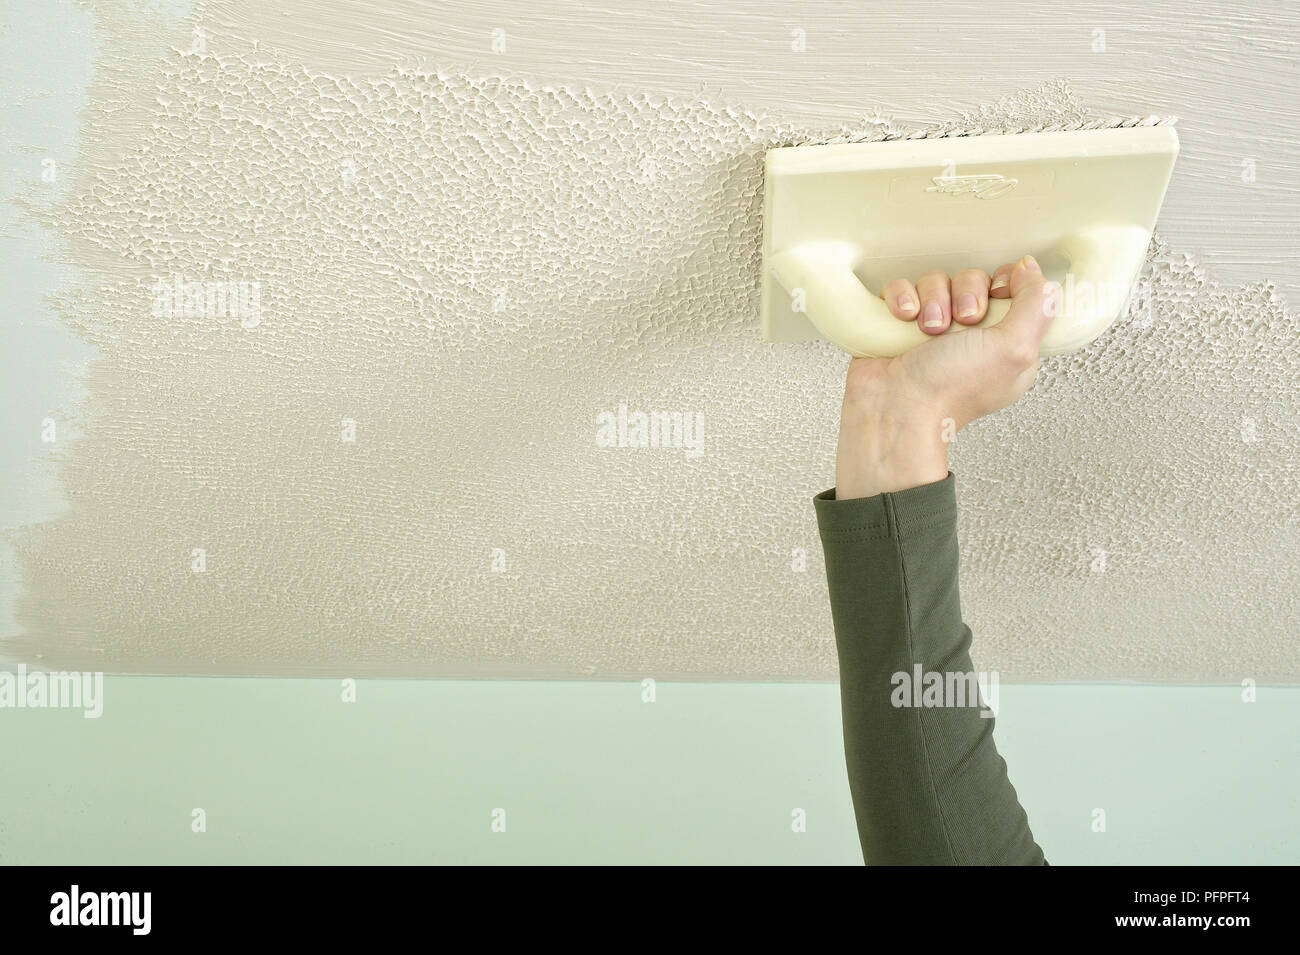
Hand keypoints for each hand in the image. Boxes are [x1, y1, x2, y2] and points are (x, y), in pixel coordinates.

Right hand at [835, 255, 1059, 498]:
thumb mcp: (1014, 348)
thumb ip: (1036, 305)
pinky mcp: (899, 324)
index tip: (996, 297)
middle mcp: (971, 335)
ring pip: (936, 281)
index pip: (1013, 289)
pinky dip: (901, 298)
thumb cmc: (952, 390)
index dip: (1004, 284)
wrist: (895, 408)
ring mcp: (933, 328)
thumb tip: (1030, 268)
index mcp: (1006, 344)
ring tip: (928, 329)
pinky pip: (901, 287)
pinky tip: (904, 319)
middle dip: (965, 295)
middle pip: (973, 280)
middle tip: (960, 323)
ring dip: (932, 300)